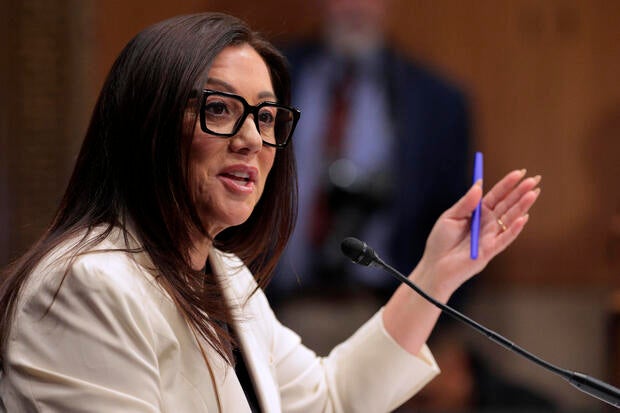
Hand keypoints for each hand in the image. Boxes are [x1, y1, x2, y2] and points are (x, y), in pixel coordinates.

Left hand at [415, 169, 540, 297]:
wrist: (435, 265)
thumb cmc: (440, 242)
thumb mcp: (450, 217)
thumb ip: (466, 203)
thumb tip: (479, 184)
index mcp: (477, 213)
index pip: (496, 195)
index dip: (507, 184)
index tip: (519, 172)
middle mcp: (487, 223)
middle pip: (507, 205)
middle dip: (520, 192)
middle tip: (534, 179)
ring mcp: (490, 236)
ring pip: (510, 219)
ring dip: (522, 206)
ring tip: (534, 193)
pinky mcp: (490, 250)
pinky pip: (505, 238)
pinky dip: (514, 229)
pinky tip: (523, 218)